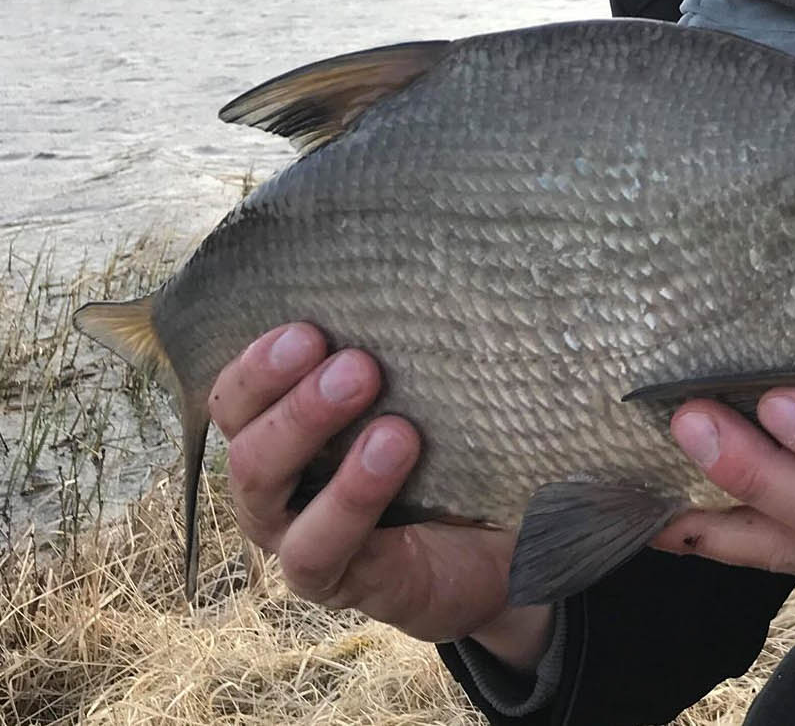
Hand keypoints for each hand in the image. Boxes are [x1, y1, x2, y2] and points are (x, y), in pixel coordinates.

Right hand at [209, 323, 552, 666]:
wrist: (498, 545)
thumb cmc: (446, 452)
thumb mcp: (421, 393)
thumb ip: (400, 349)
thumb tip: (415, 270)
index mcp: (282, 431)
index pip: (236, 397)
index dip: (257, 365)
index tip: (307, 329)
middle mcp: (277, 487)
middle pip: (244, 443)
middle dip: (292, 400)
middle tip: (355, 363)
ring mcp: (299, 539)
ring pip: (264, 496)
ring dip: (313, 443)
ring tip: (388, 420)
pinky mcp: (341, 583)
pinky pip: (318, 550)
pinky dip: (353, 500)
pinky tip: (393, 458)